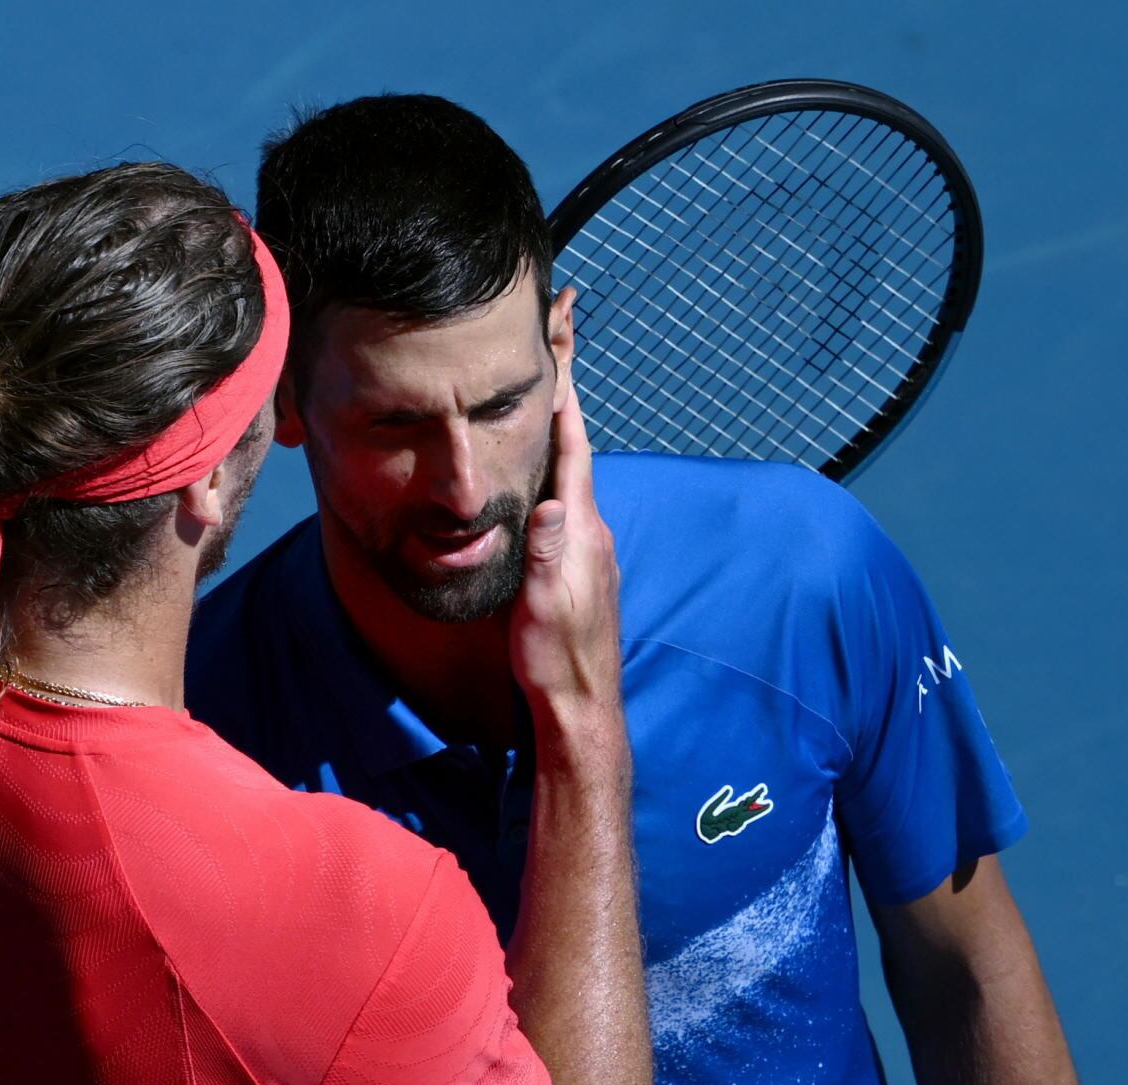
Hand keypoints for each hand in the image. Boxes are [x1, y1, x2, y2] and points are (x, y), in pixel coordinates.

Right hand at [506, 292, 620, 748]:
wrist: (579, 705)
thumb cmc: (557, 658)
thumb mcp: (546, 605)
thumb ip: (549, 551)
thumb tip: (551, 503)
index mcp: (580, 526)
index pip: (571, 444)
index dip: (564, 391)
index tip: (561, 338)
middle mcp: (588, 526)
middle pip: (572, 442)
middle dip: (563, 390)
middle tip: (559, 336)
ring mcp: (585, 544)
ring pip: (568, 469)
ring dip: (556, 426)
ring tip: (544, 387)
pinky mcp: (577, 563)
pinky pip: (562, 497)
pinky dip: (552, 465)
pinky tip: (539, 466)